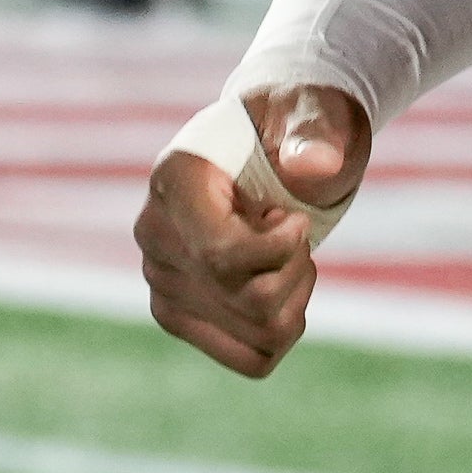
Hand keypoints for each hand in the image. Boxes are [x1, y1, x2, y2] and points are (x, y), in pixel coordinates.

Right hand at [135, 84, 372, 377]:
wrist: (271, 146)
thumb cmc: (293, 126)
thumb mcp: (311, 114)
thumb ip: (314, 131)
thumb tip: (317, 164)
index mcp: (175, 178)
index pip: (222, 255)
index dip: (282, 248)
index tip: (296, 218)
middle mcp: (154, 235)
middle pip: (250, 299)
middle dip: (295, 267)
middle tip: (292, 227)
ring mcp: (162, 282)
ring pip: (260, 331)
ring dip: (296, 294)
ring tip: (286, 252)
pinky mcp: (180, 316)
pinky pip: (253, 359)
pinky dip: (285, 329)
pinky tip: (283, 286)